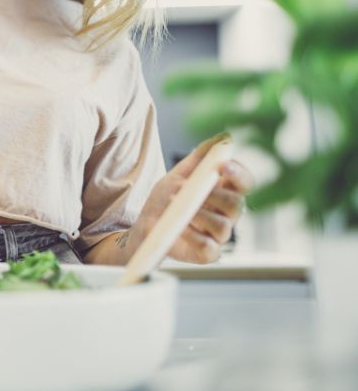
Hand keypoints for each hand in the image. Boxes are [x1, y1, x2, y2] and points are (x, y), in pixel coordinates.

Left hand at [132, 134, 254, 263]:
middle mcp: (227, 214)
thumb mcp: (179, 173)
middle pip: (236, 204)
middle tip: (192, 190)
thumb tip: (224, 136)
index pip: (244, 182)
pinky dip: (194, 236)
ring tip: (177, 206)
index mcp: (225, 191)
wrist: (146, 224)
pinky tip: (181, 228)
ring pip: (223, 226)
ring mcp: (219, 235)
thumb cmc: (167, 198)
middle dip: (215, 195)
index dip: (239, 173)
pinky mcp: (208, 253)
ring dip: (199, 215)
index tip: (223, 166)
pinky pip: (208, 246)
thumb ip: (201, 156)